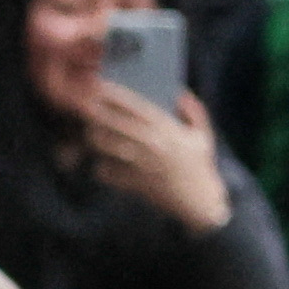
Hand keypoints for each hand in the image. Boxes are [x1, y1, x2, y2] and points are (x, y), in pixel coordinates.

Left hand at [80, 84, 225, 229]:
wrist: (198, 203)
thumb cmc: (199, 167)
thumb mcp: (203, 136)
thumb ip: (194, 112)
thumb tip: (180, 94)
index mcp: (166, 129)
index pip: (134, 106)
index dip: (114, 94)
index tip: (100, 86)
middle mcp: (150, 144)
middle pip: (111, 122)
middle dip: (95, 113)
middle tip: (85, 108)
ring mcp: (139, 164)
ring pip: (104, 144)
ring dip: (94, 137)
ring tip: (91, 133)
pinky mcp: (132, 182)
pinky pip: (105, 171)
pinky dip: (100, 167)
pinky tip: (103, 163)